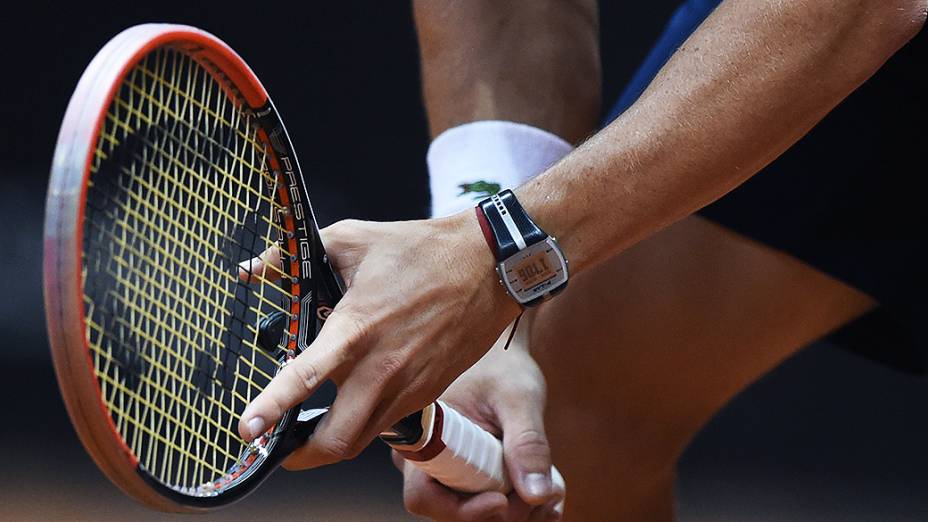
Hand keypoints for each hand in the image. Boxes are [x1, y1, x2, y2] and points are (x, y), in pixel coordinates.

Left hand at [237, 212, 522, 468]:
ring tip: (311, 436)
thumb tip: (253, 269)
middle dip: (301, 457)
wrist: (488, 265)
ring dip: (332, 445)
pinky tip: (356, 405)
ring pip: (363, 440)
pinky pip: (389, 422)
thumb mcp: (351, 238)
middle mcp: (381, 368)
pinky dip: (365, 424)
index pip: (304, 380)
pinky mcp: (429, 391)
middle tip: (280, 450)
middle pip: (335, 441)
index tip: (247, 430)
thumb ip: (294, 257)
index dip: (271, 409)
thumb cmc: (421, 249)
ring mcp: (409, 385)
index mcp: (355, 329)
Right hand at [395, 314, 564, 520]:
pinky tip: (551, 489)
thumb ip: (527, 443)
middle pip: (454, 511)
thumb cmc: (501, 364)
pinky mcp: (471, 477)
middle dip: (503, 513)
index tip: (502, 501)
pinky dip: (524, 505)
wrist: (503, 353)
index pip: (423, 496)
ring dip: (520, 512)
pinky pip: (492, 507)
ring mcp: (449, 472)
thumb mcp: (518, 397)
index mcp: (423, 437)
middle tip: (545, 492)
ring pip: (477, 513)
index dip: (461, 511)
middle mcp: (428, 461)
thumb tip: (537, 494)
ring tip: (555, 487)